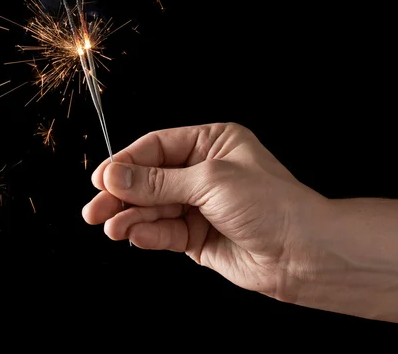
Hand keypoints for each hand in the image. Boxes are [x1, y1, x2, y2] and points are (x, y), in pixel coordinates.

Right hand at [82, 122, 324, 297]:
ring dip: (132, 217)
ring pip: (154, 208)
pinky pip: (165, 232)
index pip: (157, 147)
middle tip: (94, 209)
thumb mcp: (210, 182)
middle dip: (123, 194)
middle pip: (150, 179)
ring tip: (111, 227)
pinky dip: (149, 234)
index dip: (126, 162)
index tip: (101, 178)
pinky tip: (135, 236)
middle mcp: (203, 171)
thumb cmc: (270, 204)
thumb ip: (158, 182)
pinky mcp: (198, 236)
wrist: (304, 254)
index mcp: (211, 143)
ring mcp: (200, 204)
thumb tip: (114, 175)